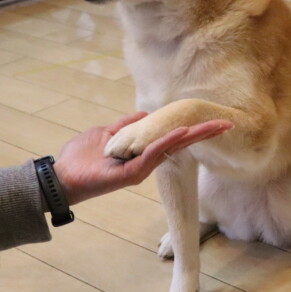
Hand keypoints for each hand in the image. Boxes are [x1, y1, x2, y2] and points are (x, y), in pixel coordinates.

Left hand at [52, 112, 232, 204]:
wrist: (63, 176)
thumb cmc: (82, 157)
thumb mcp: (107, 133)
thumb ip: (127, 125)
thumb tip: (146, 115)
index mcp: (144, 151)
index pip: (173, 137)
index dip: (192, 128)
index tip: (211, 119)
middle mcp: (148, 161)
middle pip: (181, 143)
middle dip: (204, 133)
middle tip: (227, 123)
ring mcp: (143, 168)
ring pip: (173, 147)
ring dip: (194, 135)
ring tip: (215, 126)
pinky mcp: (134, 173)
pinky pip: (155, 153)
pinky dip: (169, 141)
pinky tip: (184, 132)